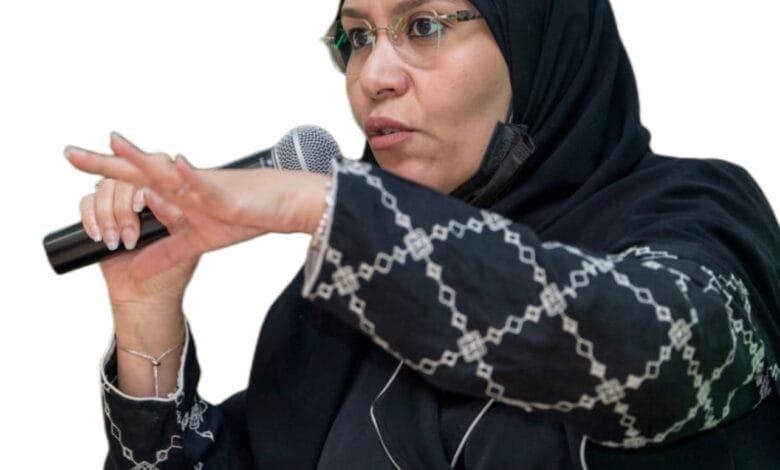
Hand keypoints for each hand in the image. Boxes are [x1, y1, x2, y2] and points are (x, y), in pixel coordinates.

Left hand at [66, 132, 329, 278]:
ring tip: (113, 143)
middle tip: (69, 153)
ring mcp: (202, 185)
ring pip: (167, 171)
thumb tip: (134, 269)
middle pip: (138, 171)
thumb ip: (165, 253)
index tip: (75, 163)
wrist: (281, 205)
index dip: (105, 174)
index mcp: (176, 194)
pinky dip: (190, 175)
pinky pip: (204, 183)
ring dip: (141, 159)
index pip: (133, 182)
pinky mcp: (224, 192)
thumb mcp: (197, 242)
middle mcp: (183, 183)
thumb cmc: (245, 215)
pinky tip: (175, 165)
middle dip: (105, 163)